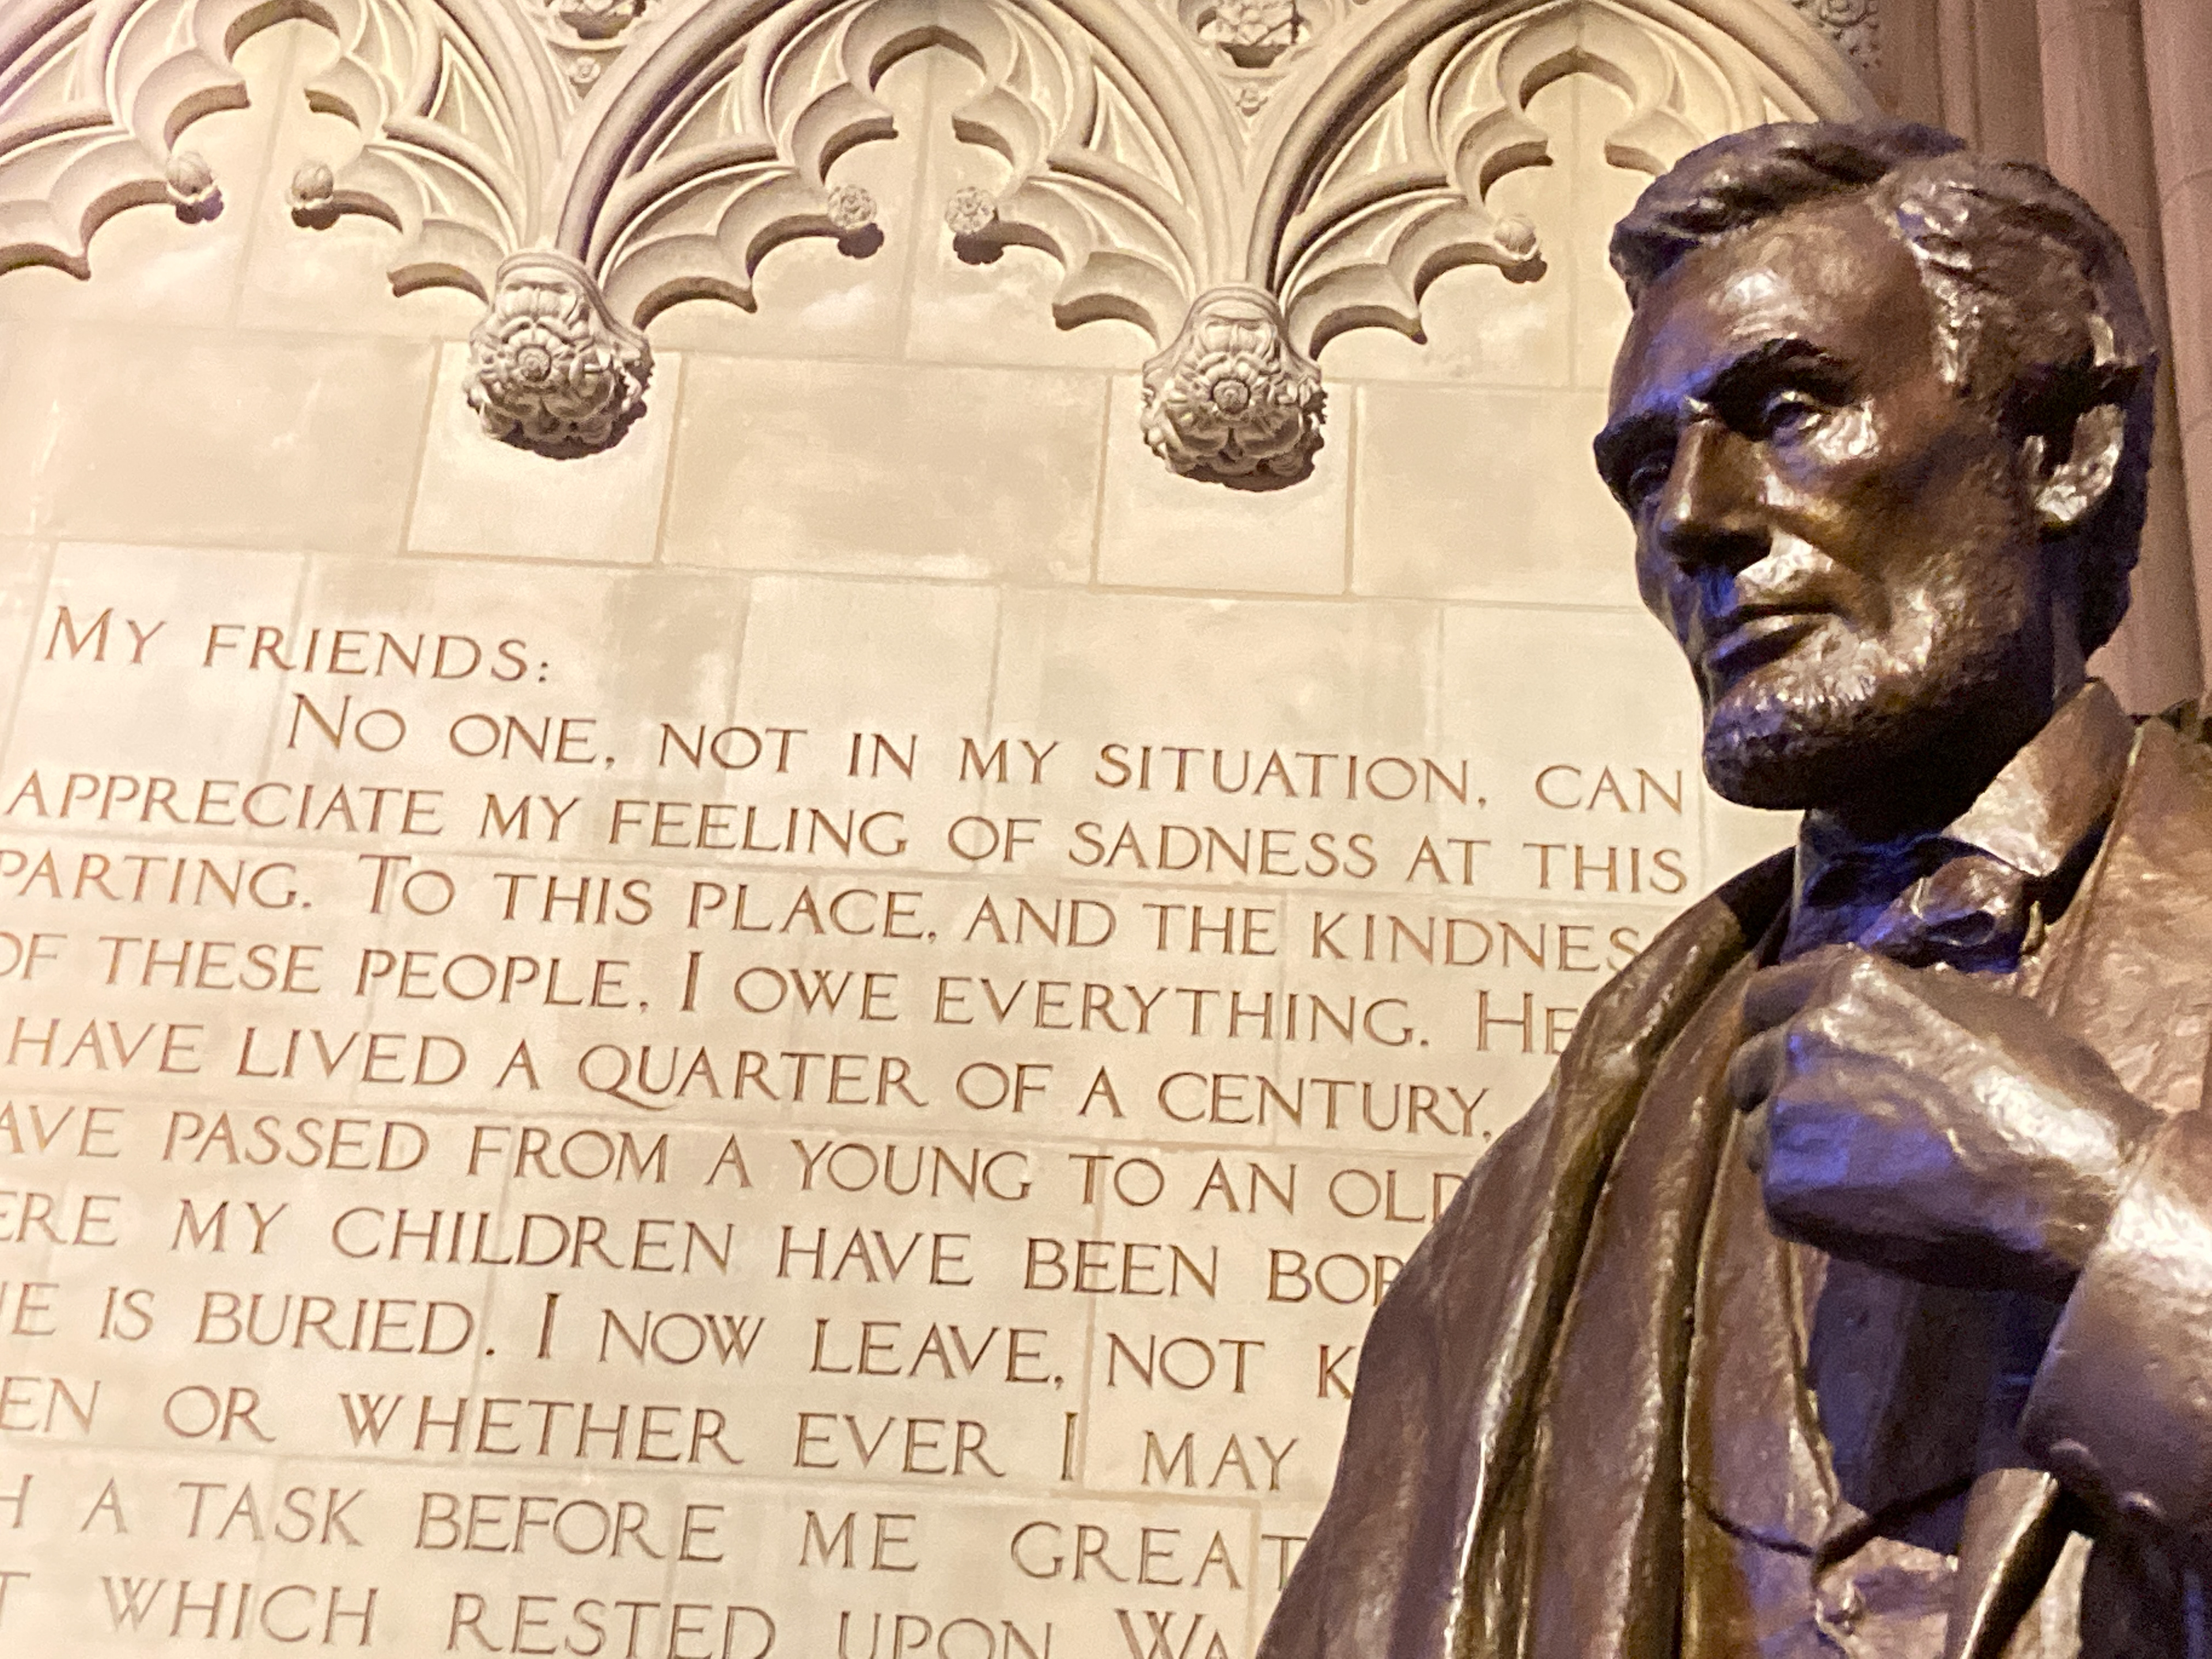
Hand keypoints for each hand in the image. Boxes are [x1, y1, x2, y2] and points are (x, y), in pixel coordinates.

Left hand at [1726, 945, 2158, 1296]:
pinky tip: (1867, 1213)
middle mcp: (1802, 1038)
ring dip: (1792, 1154)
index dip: (1775, 1027)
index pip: (1762, 997)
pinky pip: (1775, 1196)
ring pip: (1755, 1135)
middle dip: (1776, 1092)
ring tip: (1861, 1176)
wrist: (2068, 1184)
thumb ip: (1904, 1001)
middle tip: (1829, 1128)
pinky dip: (1808, 1207)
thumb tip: (1876, 1007)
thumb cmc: (2047, 1094)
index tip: (1790, 1055)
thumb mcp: (1980, 1008)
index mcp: (1845, 985)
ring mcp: (1789, 1114)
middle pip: (1747, 1066)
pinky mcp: (1788, 1188)